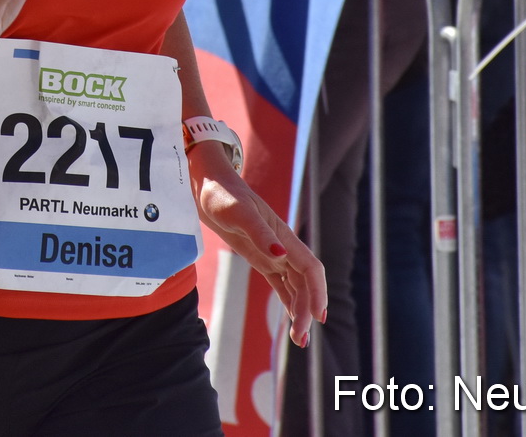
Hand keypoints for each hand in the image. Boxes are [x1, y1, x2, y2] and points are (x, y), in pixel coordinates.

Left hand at [192, 145, 324, 347]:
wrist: (207, 186)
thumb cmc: (222, 195)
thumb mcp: (237, 213)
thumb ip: (259, 233)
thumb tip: (282, 256)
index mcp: (284, 236)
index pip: (311, 269)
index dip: (318, 292)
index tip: (317, 317)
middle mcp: (283, 246)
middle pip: (306, 283)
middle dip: (307, 310)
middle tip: (299, 339)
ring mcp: (273, 252)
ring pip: (296, 286)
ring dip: (300, 310)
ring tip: (298, 339)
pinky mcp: (260, 257)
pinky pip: (282, 284)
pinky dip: (289, 301)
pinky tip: (292, 319)